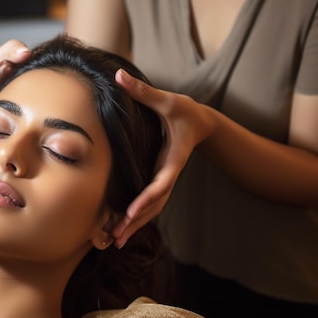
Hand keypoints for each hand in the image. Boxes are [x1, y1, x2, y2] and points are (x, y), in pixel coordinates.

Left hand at [111, 69, 215, 247]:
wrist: (203, 123)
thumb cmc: (186, 111)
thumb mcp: (167, 99)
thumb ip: (143, 91)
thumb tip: (119, 76)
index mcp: (173, 159)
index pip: (161, 183)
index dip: (147, 198)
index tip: (131, 211)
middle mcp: (170, 174)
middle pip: (154, 204)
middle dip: (135, 221)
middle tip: (115, 236)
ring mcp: (166, 179)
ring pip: (152, 208)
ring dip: (135, 225)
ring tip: (114, 241)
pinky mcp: (161, 180)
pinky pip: (150, 203)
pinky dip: (137, 217)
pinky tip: (122, 227)